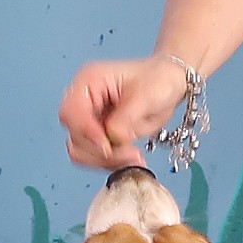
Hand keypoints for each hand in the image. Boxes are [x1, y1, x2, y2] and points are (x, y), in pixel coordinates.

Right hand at [60, 57, 186, 168]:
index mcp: (89, 82)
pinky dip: (111, 163)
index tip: (107, 145)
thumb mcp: (146, 95)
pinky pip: (94, 157)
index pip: (72, 112)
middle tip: (130, 152)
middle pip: (75, 135)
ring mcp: (90, 120)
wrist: (170, 86)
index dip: (87, 131)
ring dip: (105, 160)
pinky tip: (131, 159)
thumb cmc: (158, 80)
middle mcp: (84, 101)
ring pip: (81, 151)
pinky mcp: (99, 136)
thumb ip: (126, 118)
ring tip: (134, 157)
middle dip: (101, 150)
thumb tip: (112, 138)